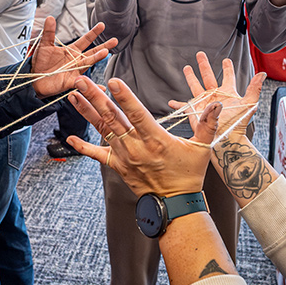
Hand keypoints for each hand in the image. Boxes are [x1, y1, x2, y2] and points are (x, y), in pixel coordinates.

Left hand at [29, 16, 116, 96]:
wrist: (34, 79)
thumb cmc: (41, 62)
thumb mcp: (44, 46)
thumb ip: (49, 32)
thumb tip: (50, 18)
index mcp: (71, 51)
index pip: (85, 40)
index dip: (93, 33)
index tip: (102, 25)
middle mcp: (76, 60)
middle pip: (92, 52)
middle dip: (103, 46)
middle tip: (114, 41)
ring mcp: (75, 71)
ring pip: (88, 63)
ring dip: (96, 58)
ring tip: (105, 52)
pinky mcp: (71, 82)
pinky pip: (83, 84)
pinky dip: (93, 86)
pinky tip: (103, 88)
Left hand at [66, 76, 219, 196]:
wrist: (176, 205)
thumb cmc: (189, 175)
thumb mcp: (202, 149)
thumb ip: (208, 124)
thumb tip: (217, 103)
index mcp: (156, 140)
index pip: (137, 114)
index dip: (125, 97)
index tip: (113, 81)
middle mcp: (136, 147)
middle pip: (113, 118)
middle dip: (95, 97)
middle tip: (81, 79)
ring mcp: (125, 157)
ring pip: (103, 130)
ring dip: (87, 111)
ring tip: (73, 94)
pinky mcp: (118, 167)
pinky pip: (98, 155)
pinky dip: (83, 146)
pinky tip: (69, 137)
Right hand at [168, 52, 264, 143]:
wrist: (225, 138)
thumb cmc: (238, 123)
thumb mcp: (249, 104)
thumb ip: (254, 88)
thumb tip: (262, 74)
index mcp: (227, 92)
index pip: (228, 76)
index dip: (227, 68)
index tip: (226, 60)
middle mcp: (215, 95)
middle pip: (208, 76)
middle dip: (204, 65)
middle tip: (200, 54)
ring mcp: (204, 102)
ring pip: (195, 86)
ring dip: (191, 77)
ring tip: (187, 68)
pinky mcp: (195, 111)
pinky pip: (184, 106)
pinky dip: (177, 104)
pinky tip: (171, 101)